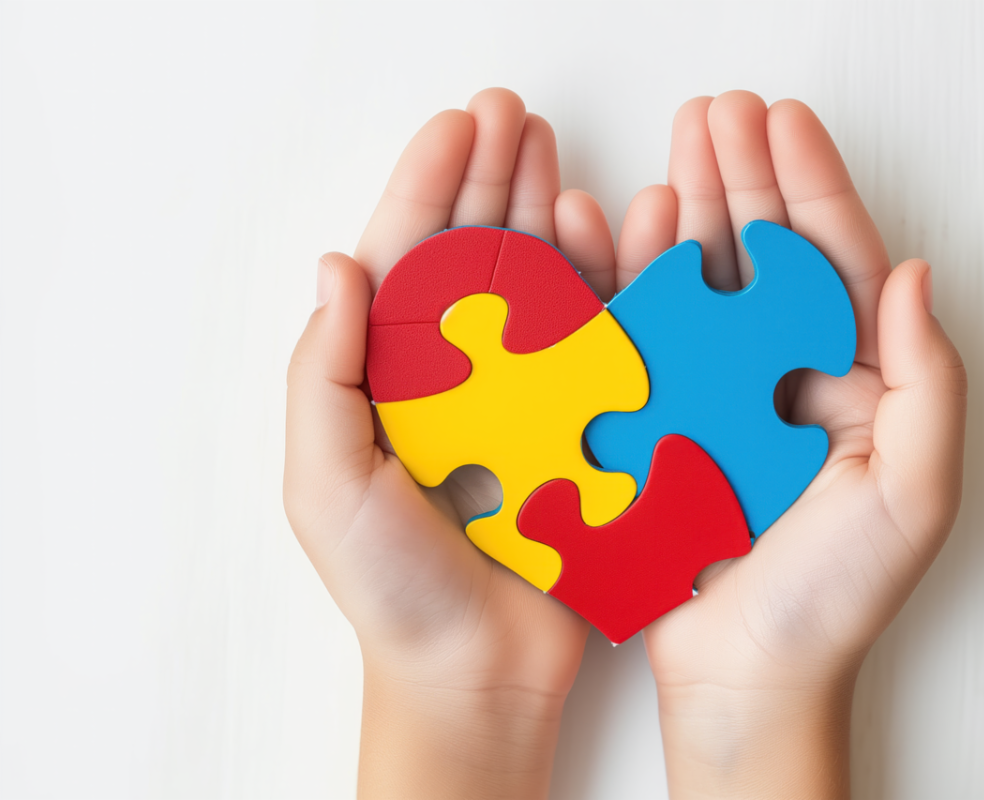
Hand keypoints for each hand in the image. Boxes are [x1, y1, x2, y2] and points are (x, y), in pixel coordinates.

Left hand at [284, 88, 617, 798]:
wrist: (478, 673)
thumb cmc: (394, 590)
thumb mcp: (328, 484)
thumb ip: (324, 376)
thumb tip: (337, 266)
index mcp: (387, 379)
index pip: (403, 261)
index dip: (426, 186)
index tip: (457, 126)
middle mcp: (454, 376)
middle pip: (470, 255)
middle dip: (488, 178)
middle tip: (513, 115)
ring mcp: (519, 398)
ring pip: (534, 286)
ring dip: (543, 215)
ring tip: (556, 157)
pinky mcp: (577, 427)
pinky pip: (592, 343)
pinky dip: (601, 286)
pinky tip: (606, 235)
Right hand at [619, 92, 967, 797]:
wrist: (744, 678)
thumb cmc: (831, 600)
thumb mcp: (912, 495)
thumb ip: (929, 382)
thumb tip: (915, 273)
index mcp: (855, 385)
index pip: (837, 266)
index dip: (812, 187)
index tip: (782, 123)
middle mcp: (786, 379)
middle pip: (767, 258)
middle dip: (744, 177)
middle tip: (716, 110)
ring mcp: (718, 396)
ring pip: (704, 284)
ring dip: (688, 210)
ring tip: (672, 146)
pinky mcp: (659, 420)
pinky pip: (643, 337)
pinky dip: (628, 280)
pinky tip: (618, 228)